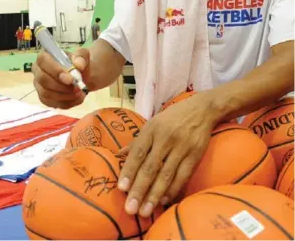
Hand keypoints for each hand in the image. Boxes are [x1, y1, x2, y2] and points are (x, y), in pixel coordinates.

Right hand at [32, 48, 89, 108]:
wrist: (80, 78)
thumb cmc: (78, 65)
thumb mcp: (83, 56)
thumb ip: (82, 57)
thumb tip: (79, 65)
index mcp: (44, 57)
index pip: (43, 61)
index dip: (55, 70)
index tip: (71, 79)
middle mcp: (37, 71)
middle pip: (43, 79)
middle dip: (61, 86)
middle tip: (77, 88)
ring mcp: (39, 86)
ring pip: (47, 93)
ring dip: (65, 95)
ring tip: (79, 92)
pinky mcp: (44, 98)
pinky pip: (52, 103)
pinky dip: (66, 102)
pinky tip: (77, 98)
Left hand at [118, 93, 218, 217]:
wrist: (201, 109)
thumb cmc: (171, 118)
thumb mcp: (152, 124)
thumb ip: (136, 142)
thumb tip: (118, 155)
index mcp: (151, 129)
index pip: (137, 153)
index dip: (129, 171)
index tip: (121, 189)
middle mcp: (165, 138)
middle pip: (150, 167)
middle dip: (139, 189)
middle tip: (131, 208)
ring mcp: (181, 146)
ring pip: (166, 175)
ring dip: (155, 195)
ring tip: (145, 211)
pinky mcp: (196, 154)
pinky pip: (183, 176)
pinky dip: (173, 190)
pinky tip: (164, 200)